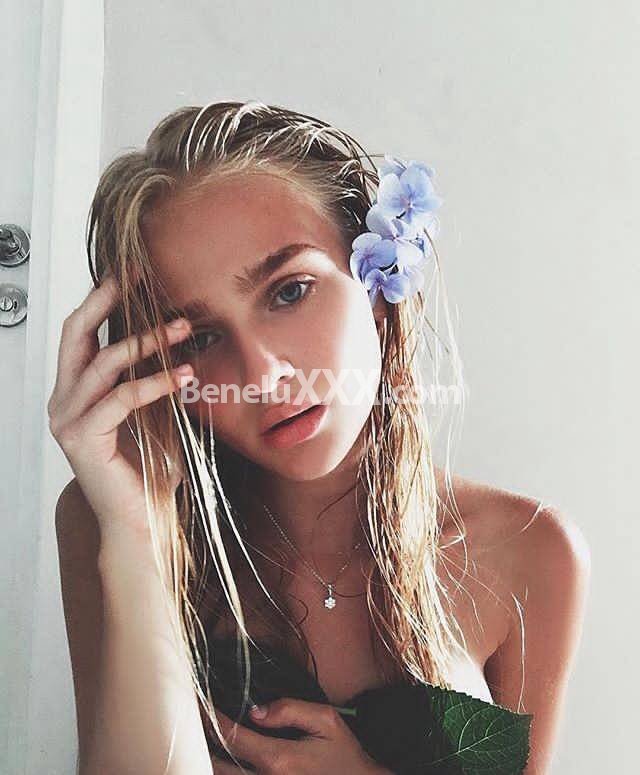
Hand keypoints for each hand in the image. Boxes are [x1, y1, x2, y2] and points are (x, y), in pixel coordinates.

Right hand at [48, 272, 193, 536]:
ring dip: (146, 342)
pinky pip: (122, 398)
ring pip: (104, 364)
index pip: (80, 335)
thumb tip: (172, 334)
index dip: (100, 301)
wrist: (142, 519)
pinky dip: (156, 382)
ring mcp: (67, 421)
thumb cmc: (148, 468)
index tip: (129, 274)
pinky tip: (184, 375)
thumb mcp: (150, 411)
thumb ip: (148, 376)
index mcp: (74, 392)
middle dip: (106, 302)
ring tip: (183, 328)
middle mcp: (63, 402)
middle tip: (138, 279)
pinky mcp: (83, 439)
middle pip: (77, 337)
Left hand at [207, 697, 388, 773]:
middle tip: (193, 720)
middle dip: (203, 742)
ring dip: (212, 760)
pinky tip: (226, 758)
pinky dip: (228, 771)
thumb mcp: (326, 722)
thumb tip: (255, 710)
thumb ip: (290, 709)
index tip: (200, 702)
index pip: (231, 737)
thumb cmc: (345, 757)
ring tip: (206, 738)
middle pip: (217, 766)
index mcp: (279, 760)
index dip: (211, 718)